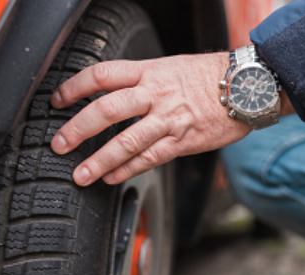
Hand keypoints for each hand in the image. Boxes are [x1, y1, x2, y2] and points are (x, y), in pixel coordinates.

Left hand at [50, 52, 250, 185]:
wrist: (247, 87)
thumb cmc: (210, 77)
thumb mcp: (171, 67)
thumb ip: (143, 81)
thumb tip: (114, 94)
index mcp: (149, 71)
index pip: (102, 75)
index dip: (75, 87)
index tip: (57, 100)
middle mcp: (155, 94)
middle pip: (106, 110)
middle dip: (78, 129)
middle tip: (59, 145)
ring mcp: (169, 119)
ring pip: (126, 141)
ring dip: (99, 161)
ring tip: (80, 175)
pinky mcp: (183, 141)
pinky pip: (150, 158)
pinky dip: (128, 170)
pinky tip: (111, 178)